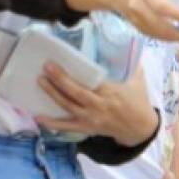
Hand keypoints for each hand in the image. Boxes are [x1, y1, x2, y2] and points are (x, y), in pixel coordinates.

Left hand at [37, 63, 157, 145]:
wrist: (140, 129)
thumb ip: (133, 68)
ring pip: (67, 106)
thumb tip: (130, 49)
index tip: (59, 62)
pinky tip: (38, 117)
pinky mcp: (87, 128)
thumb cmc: (139, 104)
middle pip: (74, 93)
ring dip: (53, 94)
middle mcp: (98, 105)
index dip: (72, 74)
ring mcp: (91, 118)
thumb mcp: (138, 84)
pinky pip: (67, 126)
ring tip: (41, 81)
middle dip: (59, 80)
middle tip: (46, 68)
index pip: (89, 82)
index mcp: (111, 92)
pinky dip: (52, 123)